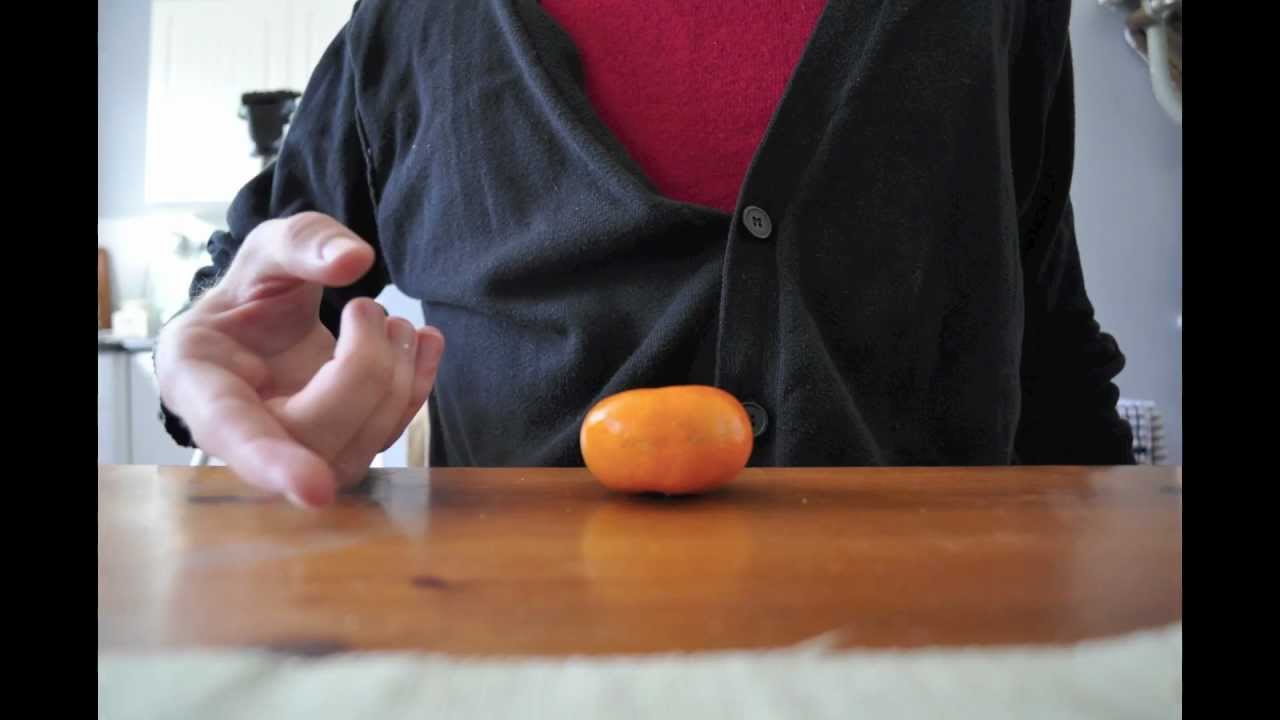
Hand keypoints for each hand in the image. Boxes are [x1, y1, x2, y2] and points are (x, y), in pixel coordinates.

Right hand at [155, 212, 443, 506]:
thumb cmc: (252, 293)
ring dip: (393, 382)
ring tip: (396, 323)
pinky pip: (383, 440)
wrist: (266, 323)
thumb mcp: (267, 250)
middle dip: (363, 370)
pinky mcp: (336, 451)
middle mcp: (240, 432)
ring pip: (353, 450)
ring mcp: (290, 451)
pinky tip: (424, 344)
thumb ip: (302, 243)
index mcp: (198, 380)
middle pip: (312, 435)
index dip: (270, 460)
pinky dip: (414, 389)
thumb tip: (354, 258)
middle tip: (368, 308)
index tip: (313, 488)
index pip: (231, 431)